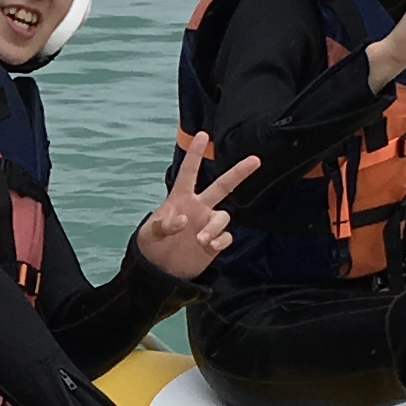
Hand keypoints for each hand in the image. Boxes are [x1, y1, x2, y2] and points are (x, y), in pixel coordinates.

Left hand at [133, 134, 260, 278]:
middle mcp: (198, 208)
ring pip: (223, 217)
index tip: (202, 135)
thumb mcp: (150, 233)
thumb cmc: (150, 246)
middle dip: (238, 173)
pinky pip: (225, 236)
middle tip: (255, 160)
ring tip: (201, 240)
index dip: (195, 154)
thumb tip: (184, 220)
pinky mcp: (214, 243)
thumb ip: (164, 224)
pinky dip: (220, 239)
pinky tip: (210, 246)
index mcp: (180, 199)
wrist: (159, 271)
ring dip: (214, 227)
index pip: (189, 172)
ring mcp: (207, 224)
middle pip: (222, 186)